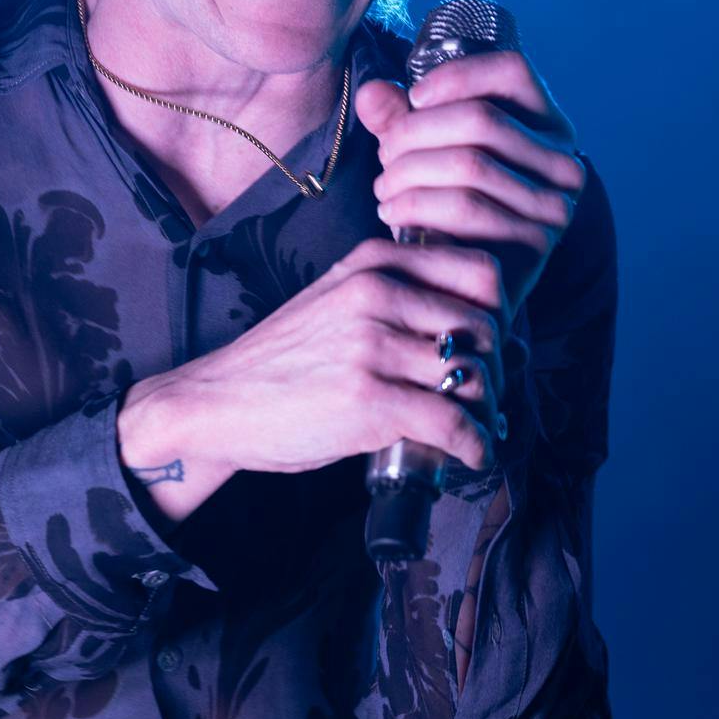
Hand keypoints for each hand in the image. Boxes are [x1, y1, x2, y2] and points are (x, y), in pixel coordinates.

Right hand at [118, 237, 503, 523]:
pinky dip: (474, 445)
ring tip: (475, 429)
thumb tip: (488, 334)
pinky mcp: (369, 399)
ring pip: (476, 374)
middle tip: (485, 398)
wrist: (217, 402)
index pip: (481, 272)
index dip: (500, 314)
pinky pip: (454, 421)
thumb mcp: (338, 301)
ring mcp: (372, 345)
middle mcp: (376, 293)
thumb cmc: (284, 361)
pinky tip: (468, 454)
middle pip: (486, 327)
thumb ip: (399, 300)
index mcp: (373, 263)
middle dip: (498, 369)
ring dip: (487, 412)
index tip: (489, 348)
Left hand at [355, 49, 588, 319]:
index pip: (512, 71)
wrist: (459, 282)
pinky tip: (391, 211)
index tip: (413, 97)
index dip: (456, 76)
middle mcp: (562, 159)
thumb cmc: (442, 204)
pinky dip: (415, 204)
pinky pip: (466, 207)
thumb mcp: (422, 150)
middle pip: (481, 118)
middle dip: (415, 132)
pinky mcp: (536, 241)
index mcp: (545, 123)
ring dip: (408, 171)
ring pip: (470, 162)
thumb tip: (371, 93)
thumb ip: (398, 118)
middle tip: (384, 155)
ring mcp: (556, 202)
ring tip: (384, 186)